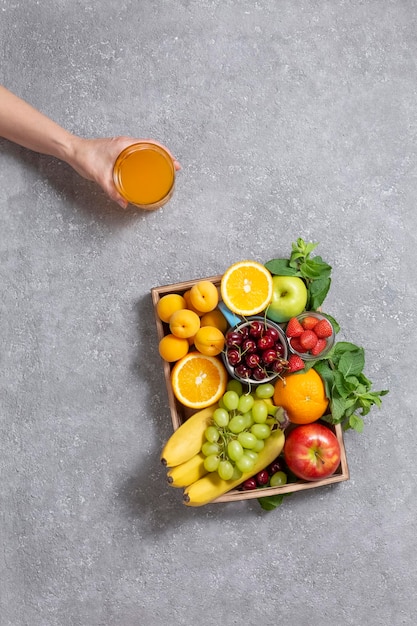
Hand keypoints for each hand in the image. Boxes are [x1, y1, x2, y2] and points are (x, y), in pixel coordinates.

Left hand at [66, 136, 180, 208]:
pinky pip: (137, 154)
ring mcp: (122, 146)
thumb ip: (112, 191)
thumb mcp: (100, 176)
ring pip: (145, 150)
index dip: (166, 152)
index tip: (174, 162)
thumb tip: (124, 203)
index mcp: (125, 144)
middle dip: (165, 156)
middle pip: (152, 147)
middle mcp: (126, 143)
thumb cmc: (85, 157)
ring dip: (156, 158)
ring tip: (164, 169)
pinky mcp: (118, 151)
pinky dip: (146, 160)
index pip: (152, 144)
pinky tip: (146, 170)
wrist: (72, 150)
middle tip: (174, 168)